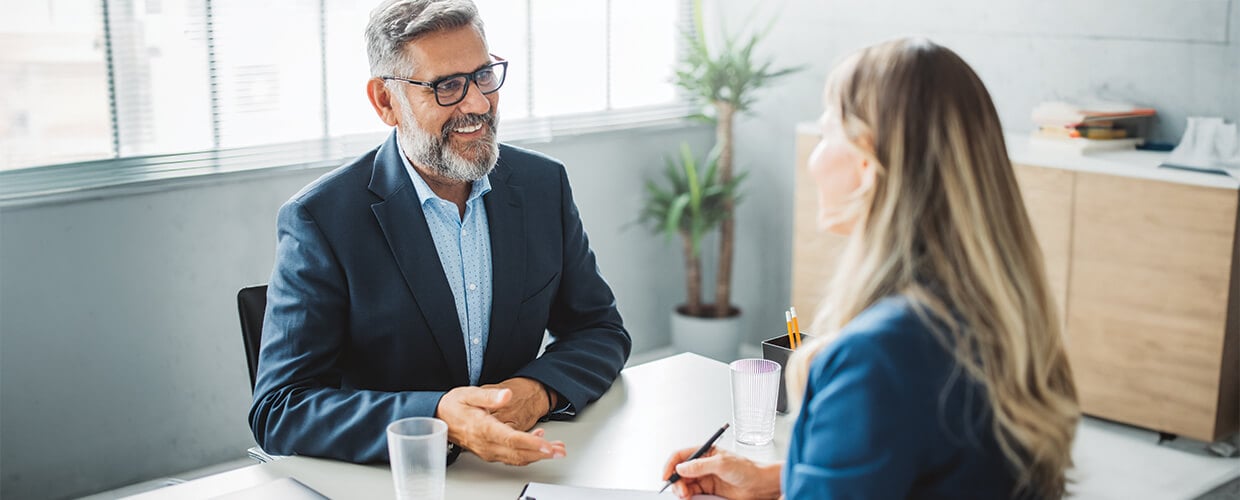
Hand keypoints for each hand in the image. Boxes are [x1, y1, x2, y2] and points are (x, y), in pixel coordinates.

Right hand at [435, 386, 565, 464]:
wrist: (439, 418)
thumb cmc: (454, 405)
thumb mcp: (468, 393)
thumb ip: (489, 396)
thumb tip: (506, 395)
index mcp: (483, 428)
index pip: (511, 439)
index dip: (532, 444)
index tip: (547, 445)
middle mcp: (486, 444)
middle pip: (518, 453)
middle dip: (542, 453)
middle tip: (561, 450)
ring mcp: (488, 451)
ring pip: (517, 458)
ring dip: (538, 455)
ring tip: (557, 448)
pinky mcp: (490, 452)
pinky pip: (512, 457)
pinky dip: (528, 453)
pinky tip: (539, 442)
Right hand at [661, 447, 781, 499]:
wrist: (760, 485)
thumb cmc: (747, 469)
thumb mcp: (722, 464)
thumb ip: (700, 466)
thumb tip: (681, 467)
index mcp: (705, 452)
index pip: (681, 456)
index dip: (670, 465)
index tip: (666, 476)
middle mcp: (702, 465)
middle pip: (679, 472)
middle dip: (676, 481)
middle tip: (682, 491)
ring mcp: (705, 478)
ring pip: (684, 484)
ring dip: (682, 490)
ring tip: (686, 496)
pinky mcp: (708, 491)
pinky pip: (693, 494)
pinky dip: (688, 497)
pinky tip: (690, 498)